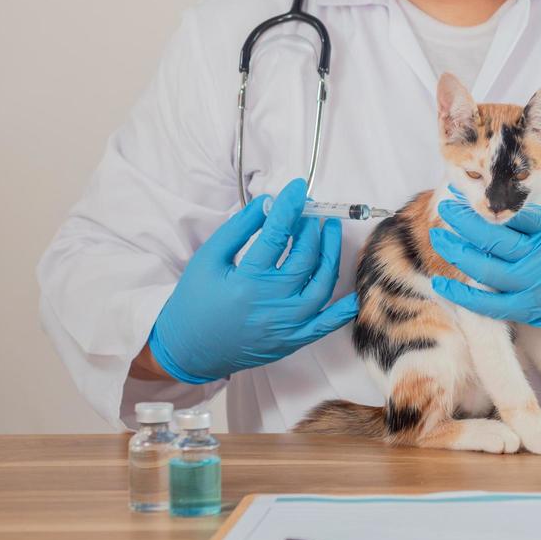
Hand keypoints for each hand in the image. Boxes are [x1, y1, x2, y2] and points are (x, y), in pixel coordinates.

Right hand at [148, 178, 359, 383]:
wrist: (187, 350)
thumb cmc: (194, 301)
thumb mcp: (208, 259)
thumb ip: (238, 229)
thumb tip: (268, 204)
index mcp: (246, 282)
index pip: (276, 236)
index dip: (289, 208)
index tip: (298, 188)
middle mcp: (271, 304)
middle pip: (303, 258)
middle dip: (310, 229)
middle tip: (309, 212)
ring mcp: (285, 326)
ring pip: (320, 285)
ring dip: (330, 254)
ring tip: (329, 230)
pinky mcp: (291, 341)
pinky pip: (324, 325)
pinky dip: (342, 311)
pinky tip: (353, 293)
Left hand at [428, 161, 540, 348]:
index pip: (515, 213)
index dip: (488, 199)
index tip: (469, 188)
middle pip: (492, 238)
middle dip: (463, 221)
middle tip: (446, 206)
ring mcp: (534, 287)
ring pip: (484, 270)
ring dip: (457, 252)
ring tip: (439, 236)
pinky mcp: (530, 310)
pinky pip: (489, 305)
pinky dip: (463, 296)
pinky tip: (442, 282)